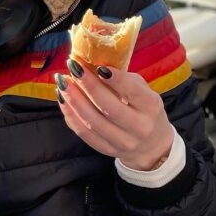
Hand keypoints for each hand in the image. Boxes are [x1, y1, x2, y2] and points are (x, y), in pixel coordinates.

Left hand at [55, 58, 174, 170]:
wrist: (151, 144)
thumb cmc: (143, 109)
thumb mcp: (143, 92)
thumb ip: (123, 80)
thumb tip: (94, 65)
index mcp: (151, 107)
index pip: (132, 92)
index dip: (115, 79)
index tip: (99, 65)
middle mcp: (140, 127)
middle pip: (109, 108)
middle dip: (88, 86)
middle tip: (74, 68)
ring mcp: (123, 142)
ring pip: (93, 122)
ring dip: (74, 100)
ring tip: (63, 83)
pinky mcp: (107, 150)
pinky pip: (84, 133)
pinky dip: (70, 115)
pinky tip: (63, 99)